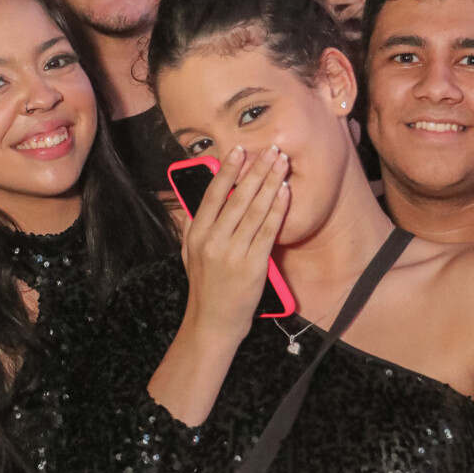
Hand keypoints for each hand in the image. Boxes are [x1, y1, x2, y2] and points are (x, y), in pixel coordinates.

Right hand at [182, 145, 289, 341]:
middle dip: (257, 170)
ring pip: (256, 210)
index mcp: (198, 234)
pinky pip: (268, 230)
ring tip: (281, 164)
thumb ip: (190, 226)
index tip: (239, 151)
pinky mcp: (254, 265)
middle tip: (271, 150)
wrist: (213, 322)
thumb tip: (194, 201)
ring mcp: (234, 252)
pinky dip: (278, 209)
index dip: (227, 170)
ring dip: (271, 184)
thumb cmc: (204, 287)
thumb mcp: (188, 254)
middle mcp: (214, 240)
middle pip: (239, 197)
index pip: (213, 194)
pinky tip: (285, 192)